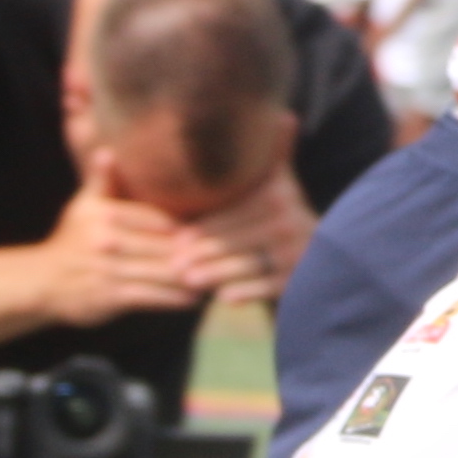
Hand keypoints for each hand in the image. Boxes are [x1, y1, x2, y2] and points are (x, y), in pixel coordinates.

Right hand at [30, 179, 208, 327]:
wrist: (42, 281)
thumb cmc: (72, 240)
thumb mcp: (83, 206)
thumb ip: (100, 180)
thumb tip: (107, 150)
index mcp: (104, 213)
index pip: (159, 219)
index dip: (186, 228)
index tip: (212, 232)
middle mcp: (106, 239)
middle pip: (165, 246)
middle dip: (195, 253)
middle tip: (224, 256)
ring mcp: (108, 269)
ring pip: (162, 272)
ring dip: (192, 277)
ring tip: (216, 276)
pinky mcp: (110, 296)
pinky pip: (153, 296)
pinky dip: (175, 298)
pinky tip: (194, 298)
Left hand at [162, 169, 313, 302]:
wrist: (302, 260)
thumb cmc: (254, 224)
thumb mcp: (247, 196)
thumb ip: (222, 178)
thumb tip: (156, 160)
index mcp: (275, 189)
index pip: (234, 209)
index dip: (203, 226)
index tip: (175, 240)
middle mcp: (291, 215)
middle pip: (239, 236)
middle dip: (204, 251)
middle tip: (174, 265)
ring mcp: (300, 247)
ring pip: (250, 261)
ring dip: (218, 272)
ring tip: (189, 280)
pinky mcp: (301, 276)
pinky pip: (270, 284)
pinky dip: (248, 291)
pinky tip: (224, 298)